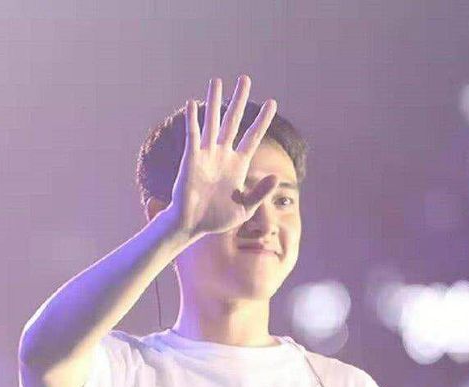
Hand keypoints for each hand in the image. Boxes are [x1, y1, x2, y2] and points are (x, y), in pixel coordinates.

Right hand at [169, 75, 278, 238]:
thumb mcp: (245, 208)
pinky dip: (192, 120)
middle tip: (245, 79)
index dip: (262, 120)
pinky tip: (192, 104)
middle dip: (239, 100)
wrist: (194, 225)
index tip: (272, 102)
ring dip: (214, 101)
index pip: (253, 137)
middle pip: (233, 121)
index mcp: (238, 165)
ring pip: (212, 122)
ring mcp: (207, 155)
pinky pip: (193, 136)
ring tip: (217, 81)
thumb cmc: (218, 218)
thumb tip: (277, 176)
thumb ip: (260, 192)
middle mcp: (223, 155)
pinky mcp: (192, 159)